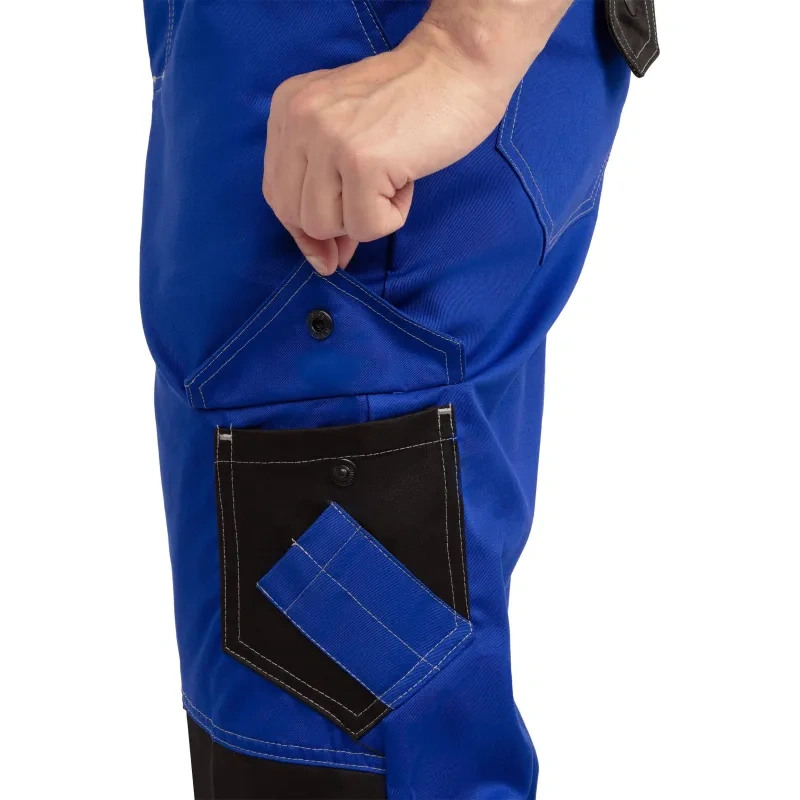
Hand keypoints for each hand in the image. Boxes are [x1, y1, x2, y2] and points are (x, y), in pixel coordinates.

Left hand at [262, 26, 512, 274]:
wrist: (458, 65)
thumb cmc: (412, 103)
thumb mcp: (348, 133)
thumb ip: (325, 188)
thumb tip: (324, 261)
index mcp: (288, 108)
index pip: (276, 193)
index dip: (303, 230)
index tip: (329, 251)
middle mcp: (298, 119)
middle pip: (294, 215)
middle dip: (334, 228)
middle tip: (373, 207)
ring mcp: (328, 139)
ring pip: (325, 226)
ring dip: (365, 219)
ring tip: (392, 180)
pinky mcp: (361, 161)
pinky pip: (366, 226)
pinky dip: (392, 217)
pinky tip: (405, 182)